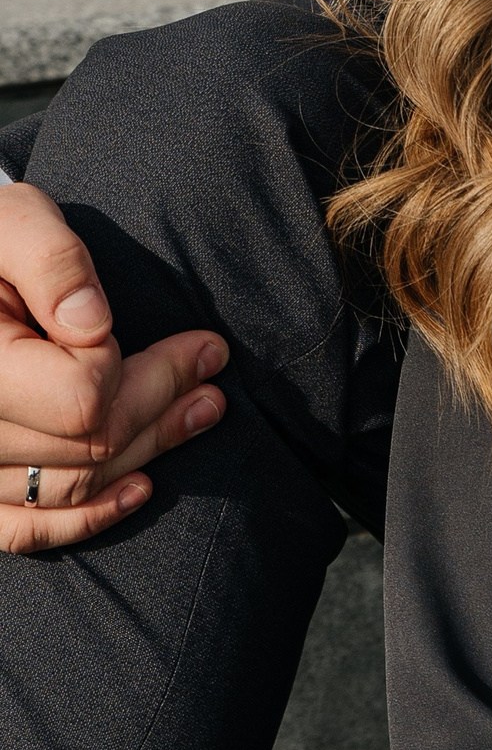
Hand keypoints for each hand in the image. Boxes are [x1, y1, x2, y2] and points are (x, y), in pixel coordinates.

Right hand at [0, 180, 228, 550]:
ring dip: (148, 449)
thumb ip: (50, 260)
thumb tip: (92, 324)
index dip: (122, 364)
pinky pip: (24, 528)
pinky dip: (85, 518)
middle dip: (162, 401)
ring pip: (72, 487)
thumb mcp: (11, 221)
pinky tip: (141, 486)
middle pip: (87, 446)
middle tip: (213, 360)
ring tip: (204, 406)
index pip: (79, 398)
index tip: (128, 322)